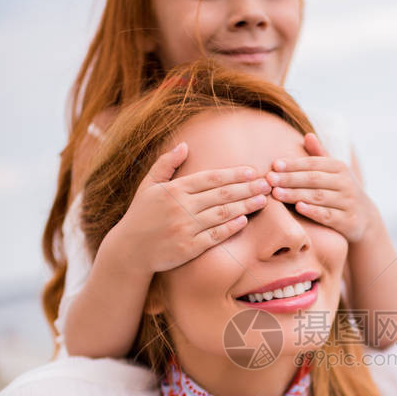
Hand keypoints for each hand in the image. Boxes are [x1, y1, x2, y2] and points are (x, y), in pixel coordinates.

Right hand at [113, 142, 270, 274]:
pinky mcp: (188, 248)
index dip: (234, 174)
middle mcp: (181, 207)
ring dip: (245, 206)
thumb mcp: (148, 186)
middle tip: (267, 183)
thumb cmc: (141, 216)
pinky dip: (231, 227)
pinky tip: (245, 220)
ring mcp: (185, 228)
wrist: (129, 250)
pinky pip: (215, 236)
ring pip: (222, 214)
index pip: (211, 178)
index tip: (252, 171)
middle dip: (248, 188)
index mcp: (174, 190)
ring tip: (263, 200)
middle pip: (222, 194)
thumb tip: (184, 145)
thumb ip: (166, 164)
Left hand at [267, 133, 376, 242]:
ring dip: (296, 194)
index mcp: (340, 168)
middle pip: (314, 179)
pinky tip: (298, 207)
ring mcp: (348, 202)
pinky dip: (313, 211)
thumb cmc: (342, 191)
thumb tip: (308, 135)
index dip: (294, 164)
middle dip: (290, 178)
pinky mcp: (349, 221)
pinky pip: (328, 215)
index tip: (274, 165)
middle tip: (269, 179)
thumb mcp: (334, 172)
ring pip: (319, 197)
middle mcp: (346, 183)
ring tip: (276, 193)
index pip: (314, 164)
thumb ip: (320, 155)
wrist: (366, 218)